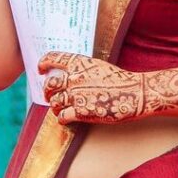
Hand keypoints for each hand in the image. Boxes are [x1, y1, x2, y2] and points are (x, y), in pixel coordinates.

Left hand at [38, 52, 177, 124]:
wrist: (136, 93)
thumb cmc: (121, 80)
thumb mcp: (99, 66)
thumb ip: (82, 70)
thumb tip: (69, 76)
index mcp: (79, 63)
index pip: (52, 58)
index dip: (43, 64)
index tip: (41, 69)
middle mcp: (75, 77)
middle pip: (49, 84)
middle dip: (48, 91)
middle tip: (51, 95)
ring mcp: (76, 95)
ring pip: (54, 102)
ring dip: (56, 106)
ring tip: (61, 109)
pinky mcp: (81, 112)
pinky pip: (62, 117)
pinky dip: (62, 119)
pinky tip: (67, 119)